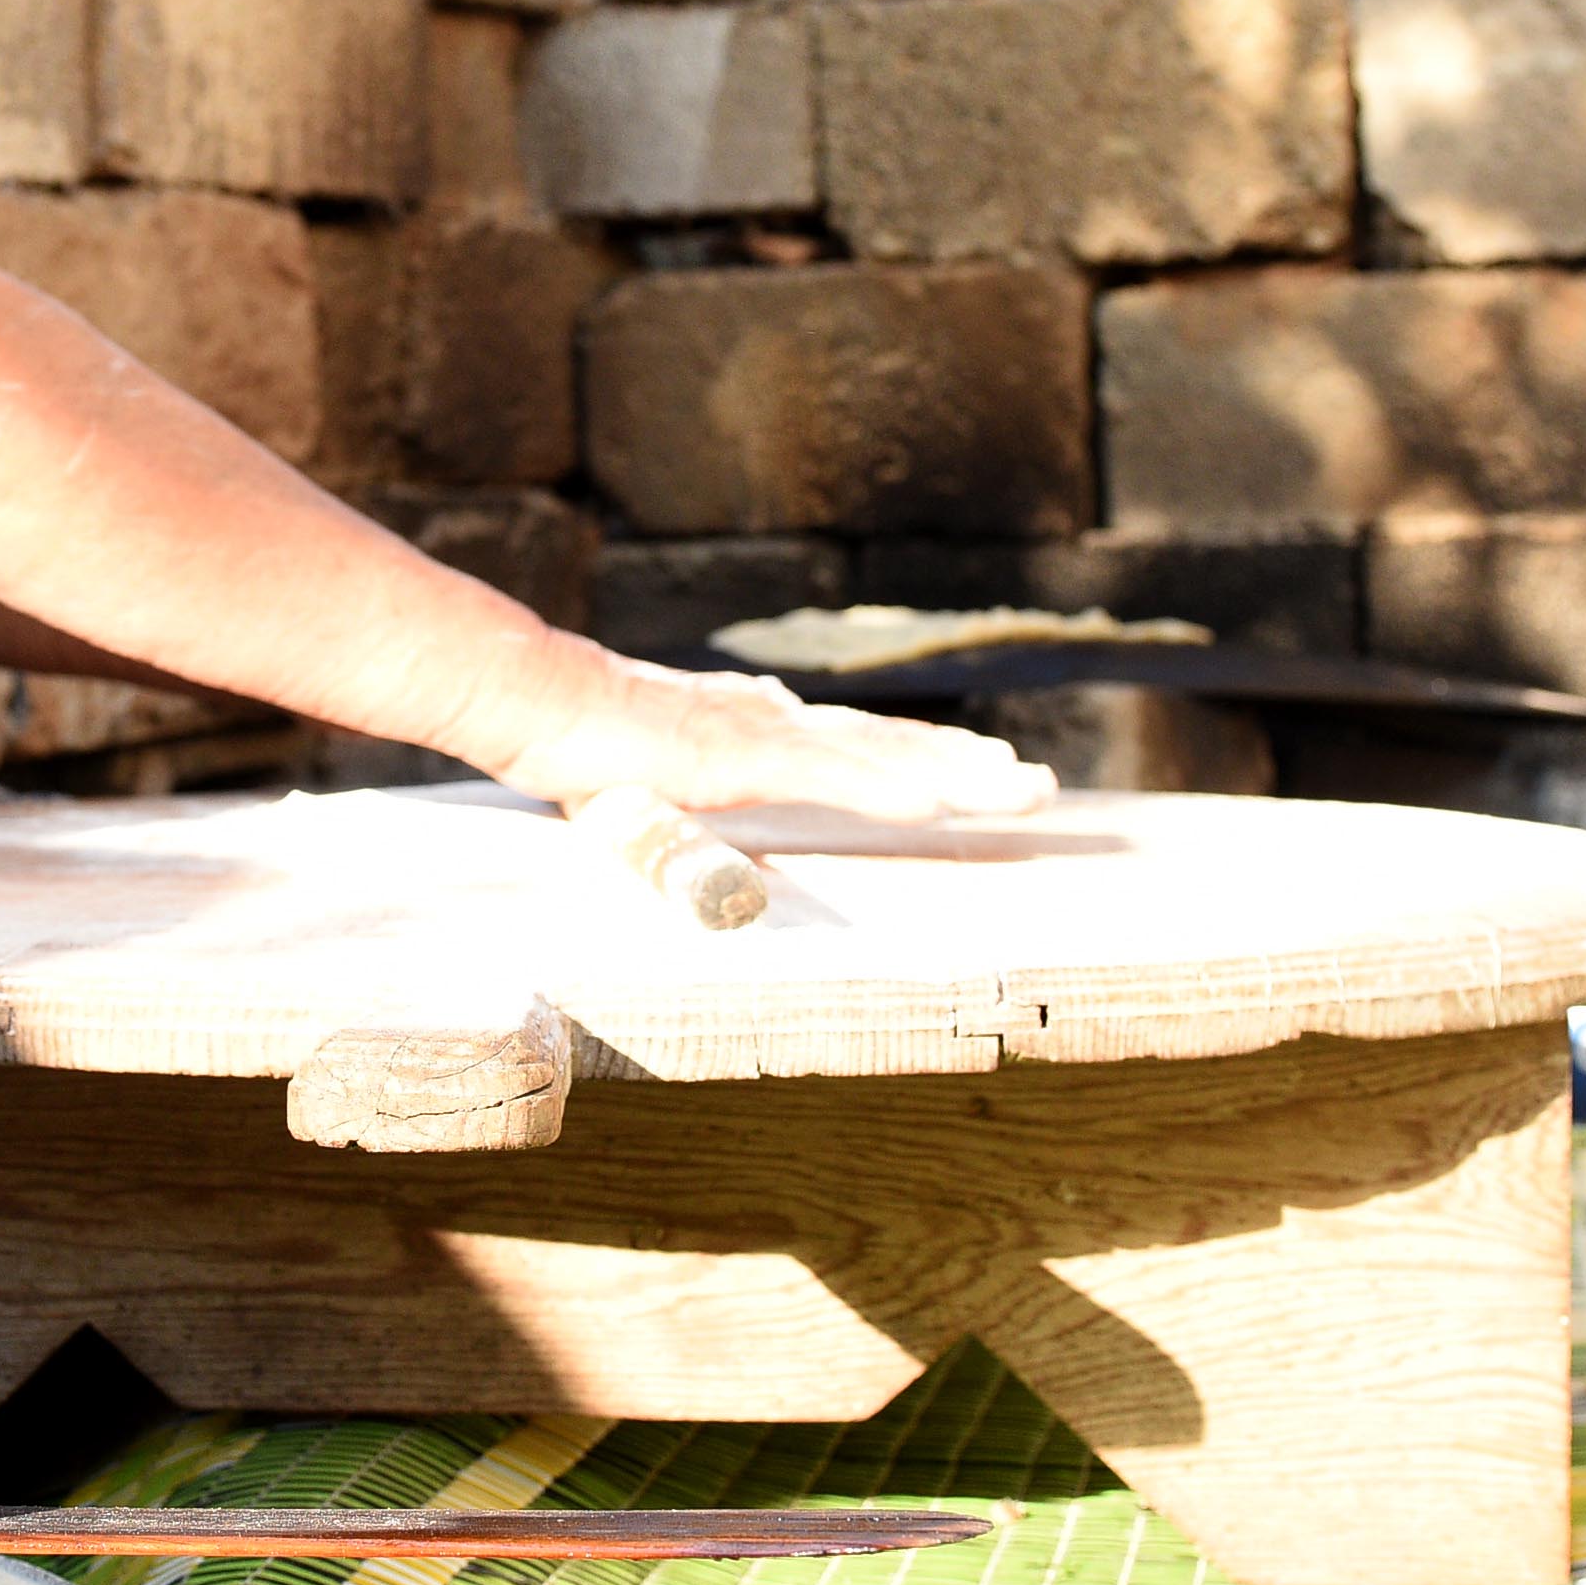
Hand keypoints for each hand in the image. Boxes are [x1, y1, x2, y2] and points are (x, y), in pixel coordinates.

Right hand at [479, 658, 1057, 825]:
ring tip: (1019, 789)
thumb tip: (746, 877)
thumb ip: (709, 835)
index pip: (869, 748)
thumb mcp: (665, 803)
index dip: (933, 759)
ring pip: (881, 754)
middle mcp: (782, 723)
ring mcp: (766, 734)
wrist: (543, 707)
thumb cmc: (591, 757)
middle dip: (972, 766)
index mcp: (768, 732)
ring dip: (955, 773)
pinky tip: (935, 798)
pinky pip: (827, 774)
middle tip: (1042, 786)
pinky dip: (884, 785)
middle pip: (896, 745)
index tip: (993, 771)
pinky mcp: (741, 753)